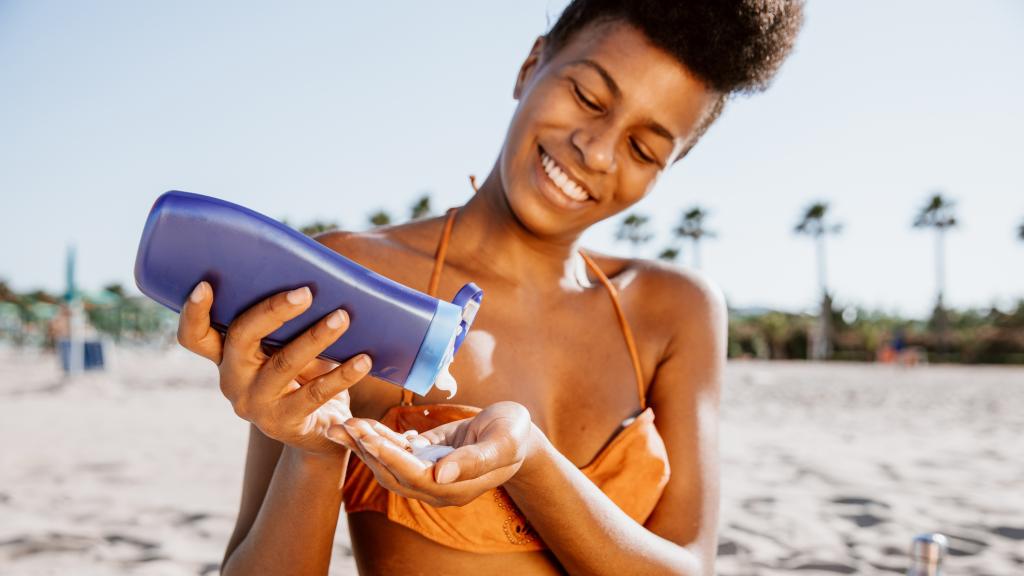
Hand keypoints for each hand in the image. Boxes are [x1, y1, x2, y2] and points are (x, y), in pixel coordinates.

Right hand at [177, 281, 371, 456]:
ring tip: (343, 317)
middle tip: (305, 293)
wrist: (318, 434)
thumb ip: (287, 327)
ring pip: (283, 364)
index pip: (195, 337)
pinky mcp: (285, 422)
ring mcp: (256, 404)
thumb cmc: (303, 376)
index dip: (194, 313)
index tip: (206, 286)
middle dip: (272, 311)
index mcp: (226, 357)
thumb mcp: (287, 350)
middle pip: (241, 339)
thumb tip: (318, 291)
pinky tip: (363, 360)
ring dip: (315, 337)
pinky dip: (342, 374)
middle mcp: (233, 380)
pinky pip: (315, 394)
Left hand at [329, 401, 533, 506]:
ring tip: (343, 425)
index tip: (369, 438)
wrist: (519, 433)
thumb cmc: (515, 436)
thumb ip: (474, 460)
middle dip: (367, 450)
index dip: (390, 458)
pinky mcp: (427, 457)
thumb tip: (442, 475)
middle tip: (344, 426)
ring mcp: (431, 474)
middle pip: (393, 473)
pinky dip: (380, 437)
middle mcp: (438, 487)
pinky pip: (398, 450)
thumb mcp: (502, 444)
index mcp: (456, 488)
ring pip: (390, 464)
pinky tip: (362, 424)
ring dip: (366, 445)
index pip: (413, 476)